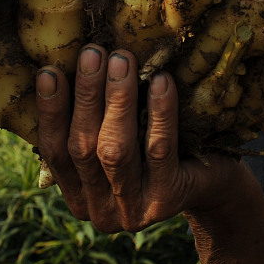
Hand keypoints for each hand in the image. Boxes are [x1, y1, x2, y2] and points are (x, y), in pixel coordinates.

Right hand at [35, 44, 250, 232]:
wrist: (214, 184)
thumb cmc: (158, 150)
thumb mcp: (122, 141)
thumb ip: (94, 122)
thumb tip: (70, 67)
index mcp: (79, 196)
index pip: (55, 152)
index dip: (50, 111)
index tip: (49, 71)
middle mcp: (100, 210)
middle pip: (83, 148)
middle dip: (86, 96)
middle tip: (93, 52)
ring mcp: (133, 210)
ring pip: (115, 150)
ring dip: (116, 100)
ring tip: (122, 60)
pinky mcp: (168, 199)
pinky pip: (159, 149)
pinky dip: (158, 112)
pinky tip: (160, 81)